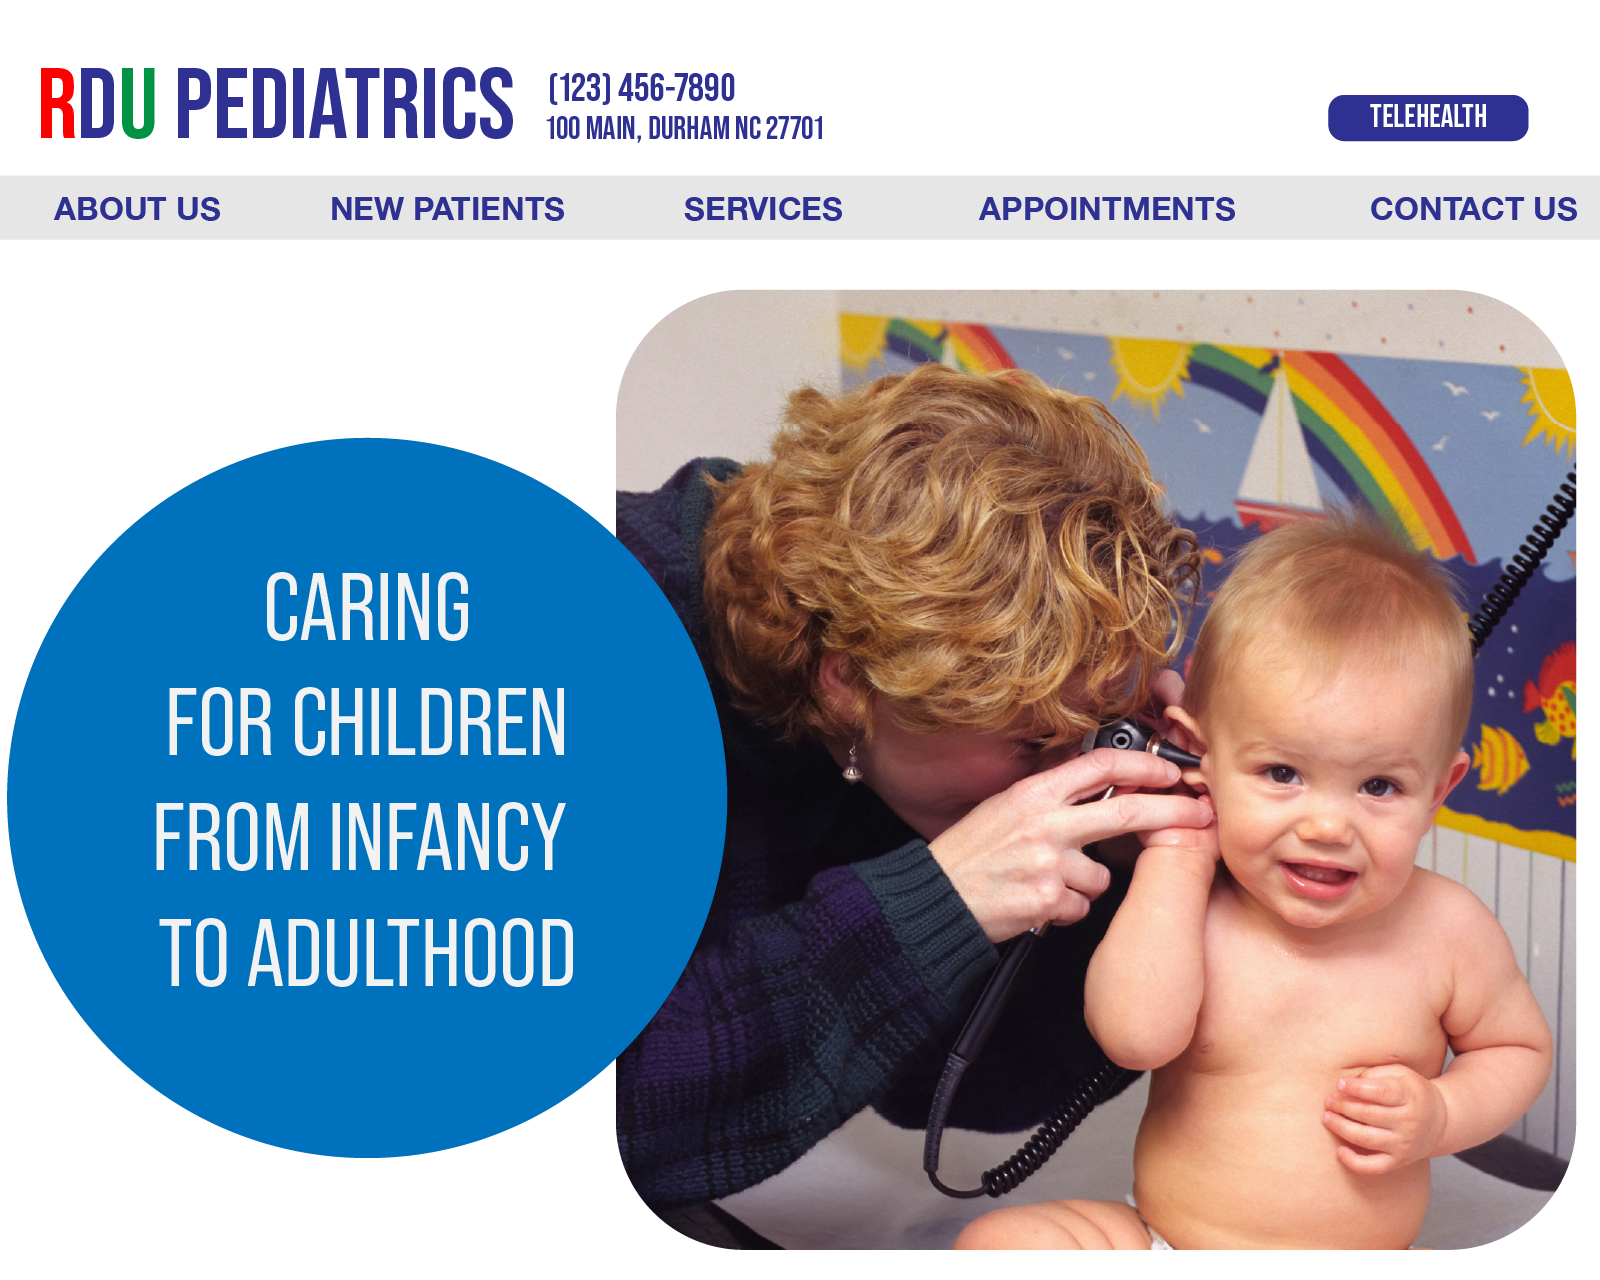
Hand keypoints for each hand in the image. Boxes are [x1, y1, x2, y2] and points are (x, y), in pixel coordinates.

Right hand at [928, 747, 1214, 941]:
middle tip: (1200, 814)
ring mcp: (1049, 864)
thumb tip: (1096, 786)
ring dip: (1086, 883)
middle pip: (1127, 812)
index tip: (1170, 771)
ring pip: (1103, 874)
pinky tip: (1037, 903)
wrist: (936, 900)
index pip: (1099, 766)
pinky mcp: (1050, 901)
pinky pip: (1082, 906)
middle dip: (1172, 812)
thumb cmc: (967, 856)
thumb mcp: (1003, 809)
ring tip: (1047, 883)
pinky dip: (1067, 909)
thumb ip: (1050, 798)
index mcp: (1033, 794)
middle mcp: (1045, 824)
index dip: (1143, 766)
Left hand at [1322, 1064, 1447, 1173]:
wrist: (1441, 1121)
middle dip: (1343, 1106)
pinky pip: (1373, 1167)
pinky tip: (1339, 1151)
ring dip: (1341, 1128)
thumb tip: (1348, 1083)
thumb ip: (1376, 1074)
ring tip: (1327, 1117)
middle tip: (1328, 1100)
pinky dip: (1353, 1162)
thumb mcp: (1401, 1074)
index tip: (1340, 1084)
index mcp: (1410, 1097)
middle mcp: (1409, 1122)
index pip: (1381, 1092)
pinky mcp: (1399, 1161)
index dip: (1357, 1088)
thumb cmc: (1411, 1092)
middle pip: (1368, 1115)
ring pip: (1366, 1138)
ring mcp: (1404, 1144)